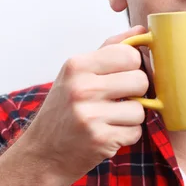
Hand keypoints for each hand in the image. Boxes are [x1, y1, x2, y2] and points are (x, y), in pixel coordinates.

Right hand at [17, 25, 149, 183]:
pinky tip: (108, 133)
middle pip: (141, 80)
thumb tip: (142, 31)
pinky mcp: (100, 140)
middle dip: (136, 91)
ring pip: (141, 109)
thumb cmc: (64, 108)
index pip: (129, 54)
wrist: (43, 154)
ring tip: (110, 118)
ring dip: (131, 116)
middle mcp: (82, 89)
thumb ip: (111, 49)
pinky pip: (135, 132)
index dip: (133, 65)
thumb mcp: (78, 72)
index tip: (123, 74)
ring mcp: (90, 116)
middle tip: (119, 98)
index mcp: (77, 65)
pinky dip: (127, 134)